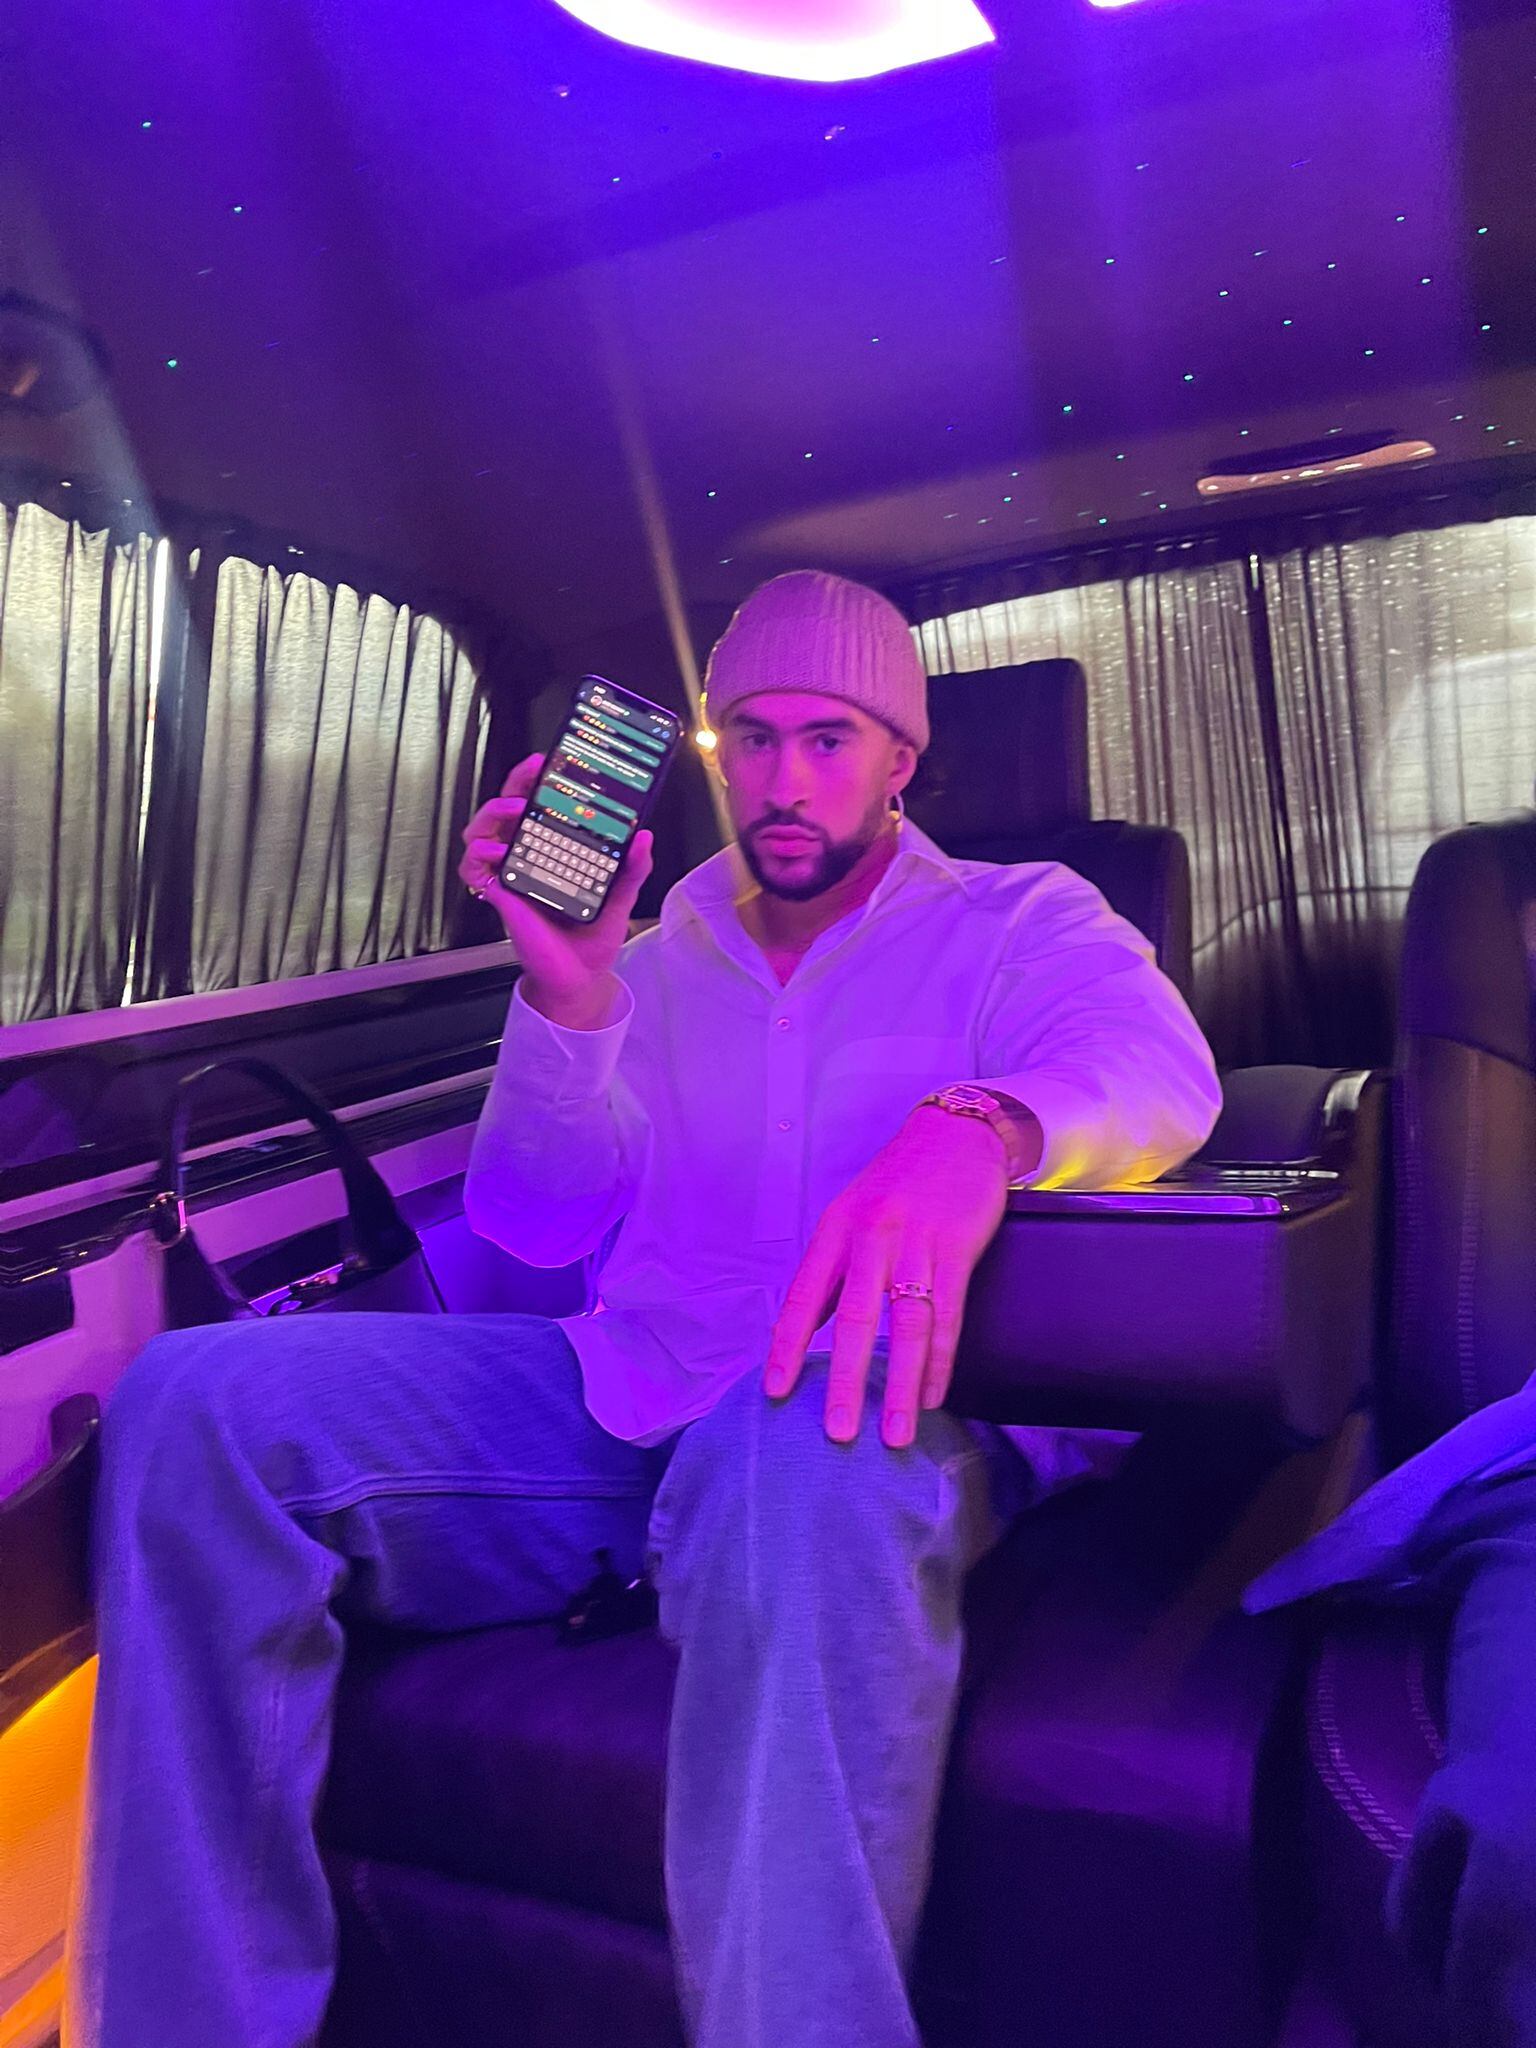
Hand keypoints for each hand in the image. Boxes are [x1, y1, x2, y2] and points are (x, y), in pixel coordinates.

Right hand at [459, 756, 653, 1027]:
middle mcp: (528, 856)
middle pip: (506, 809)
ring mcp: (511, 874)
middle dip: (513, 784)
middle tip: (530, 775)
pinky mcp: (500, 895)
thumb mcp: (621, 896)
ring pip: (481, 831)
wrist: (580, 975)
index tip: (549, 760)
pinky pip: (473, 870)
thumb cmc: (592, 936)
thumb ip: (633, 867)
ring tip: (514, 814)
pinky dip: (477, 858)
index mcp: (554, 848)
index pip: (539, 804)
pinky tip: (494, 855)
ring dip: (492, 815)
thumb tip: (643, 838)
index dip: (537, 779)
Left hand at [764, 1107, 1025, 1448]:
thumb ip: (834, 1272)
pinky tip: (935, 1394)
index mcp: (836, 1231)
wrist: (956, 1133)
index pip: (804, 1298)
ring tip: (897, 1432)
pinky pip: (948, 1314)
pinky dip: (940, 1361)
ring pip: (905, 1326)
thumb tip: (810, 1328)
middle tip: (839, 1432)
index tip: (776, 1392)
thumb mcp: (852, 1214)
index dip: (788, 1347)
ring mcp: (915, 1243)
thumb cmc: (900, 1180)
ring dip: (901, 1385)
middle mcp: (870, 1237)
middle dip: (845, 1381)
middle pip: (854, 1320)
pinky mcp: (957, 1247)